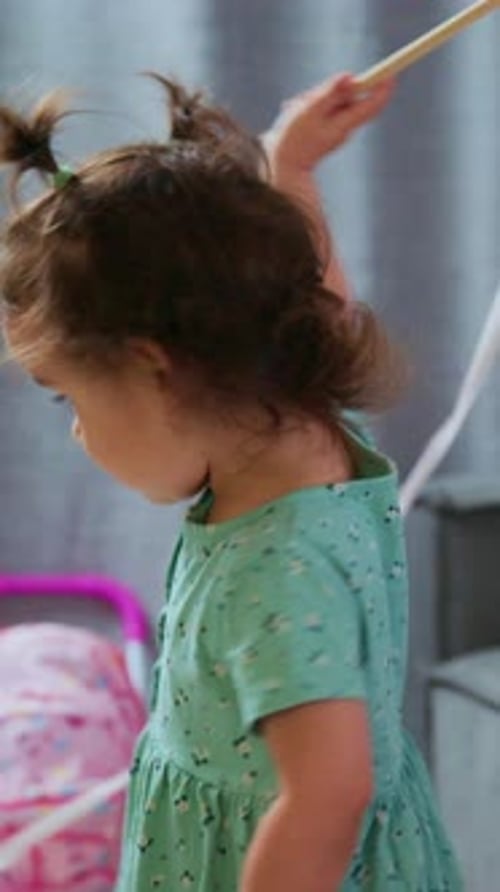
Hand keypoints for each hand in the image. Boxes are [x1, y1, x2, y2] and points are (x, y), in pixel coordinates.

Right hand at [263, 72, 394, 173]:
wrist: (278, 167)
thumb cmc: (293, 141)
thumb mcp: (310, 111)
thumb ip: (330, 93)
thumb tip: (349, 77)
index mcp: (345, 125)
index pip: (372, 104)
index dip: (383, 86)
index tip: (390, 71)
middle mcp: (343, 128)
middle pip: (348, 97)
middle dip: (331, 89)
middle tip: (310, 95)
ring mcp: (332, 130)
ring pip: (330, 101)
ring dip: (313, 97)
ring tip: (295, 107)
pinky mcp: (320, 129)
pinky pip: (318, 108)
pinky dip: (306, 106)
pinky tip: (291, 112)